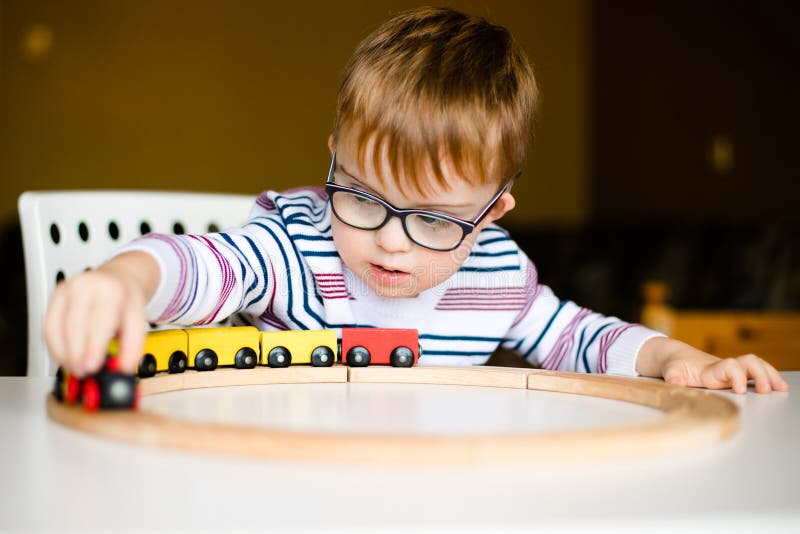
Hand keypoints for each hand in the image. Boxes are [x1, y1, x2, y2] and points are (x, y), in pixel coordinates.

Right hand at [43, 251, 158, 376]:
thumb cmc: (125, 300)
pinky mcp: (54, 297)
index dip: (93, 346)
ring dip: (63, 354)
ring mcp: (66, 290)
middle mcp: (85, 286)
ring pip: (55, 329)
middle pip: (74, 326)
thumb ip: (132, 346)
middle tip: (84, 372)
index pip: (99, 321)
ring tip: (75, 367)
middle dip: (76, 355)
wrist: (117, 279)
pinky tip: (66, 357)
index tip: (92, 367)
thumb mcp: (138, 320)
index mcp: (110, 291)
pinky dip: (55, 347)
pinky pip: (47, 328)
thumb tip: (123, 368)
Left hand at [638, 337, 789, 393]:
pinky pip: (757, 372)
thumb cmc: (675, 365)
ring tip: (781, 388)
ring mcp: (732, 371)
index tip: (740, 390)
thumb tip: (674, 382)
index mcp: (711, 370)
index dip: (737, 376)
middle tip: (765, 390)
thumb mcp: (670, 371)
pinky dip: (770, 377)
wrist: (676, 356)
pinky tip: (779, 387)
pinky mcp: (735, 375)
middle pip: (749, 363)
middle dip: (761, 374)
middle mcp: (725, 368)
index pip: (730, 366)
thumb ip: (673, 377)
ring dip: (770, 375)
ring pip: (757, 366)